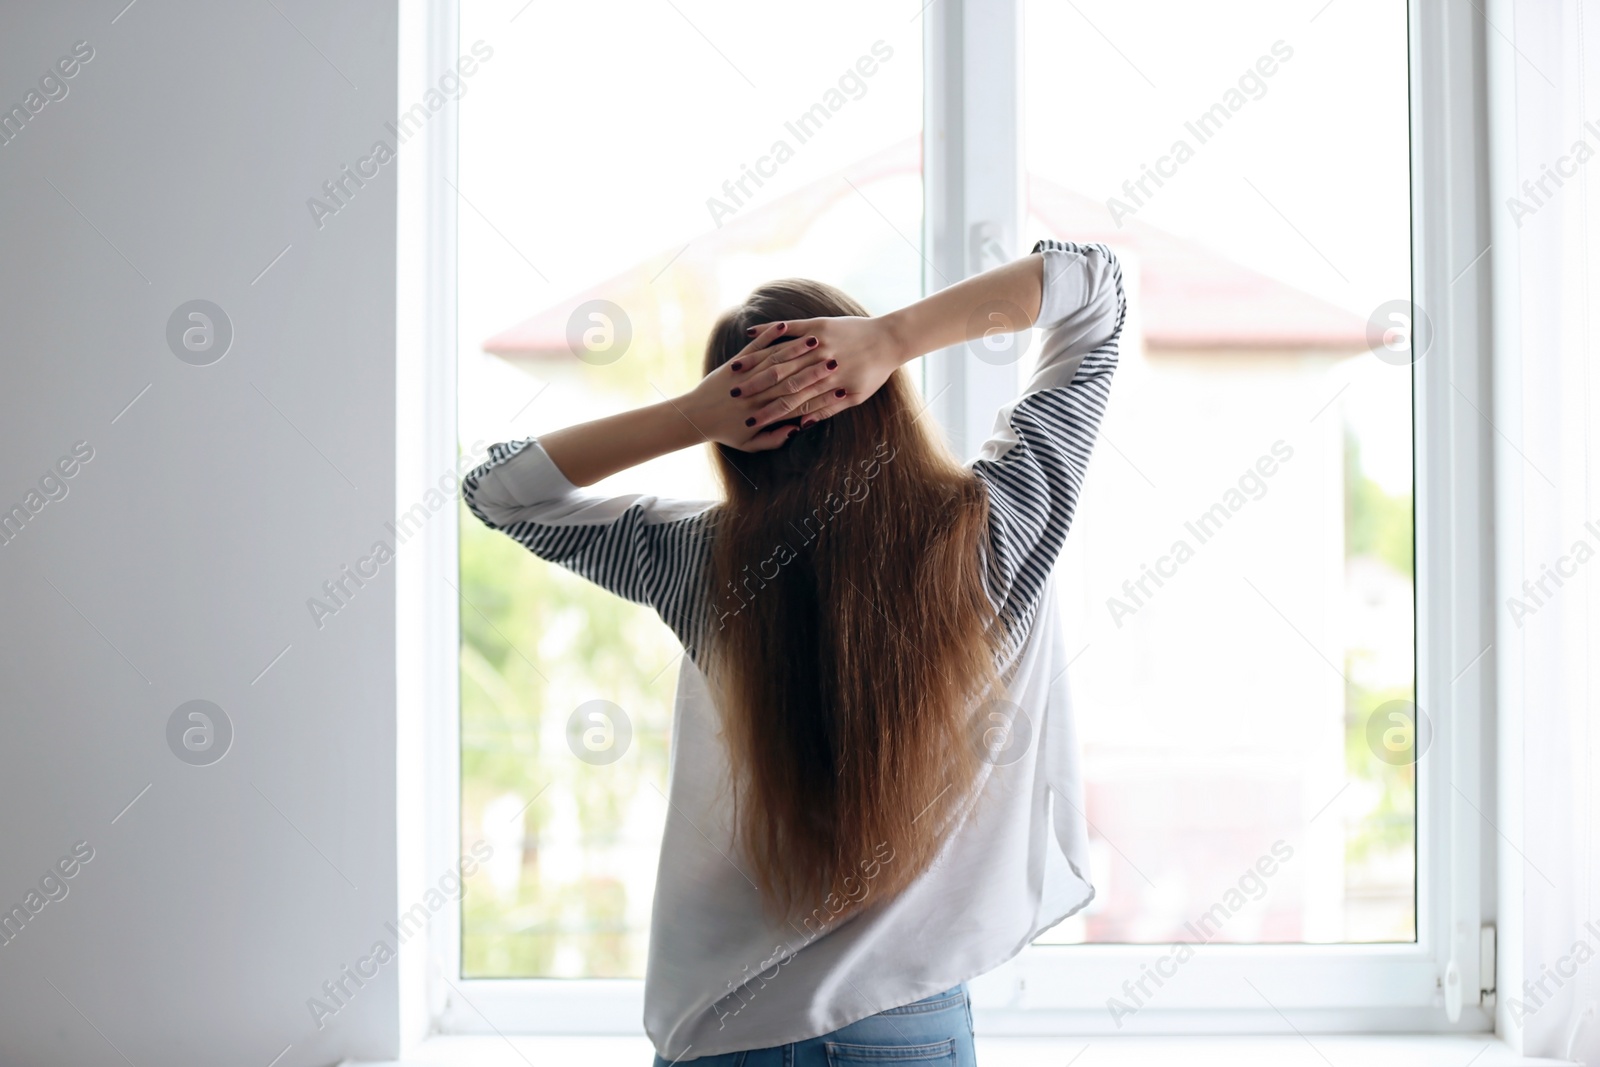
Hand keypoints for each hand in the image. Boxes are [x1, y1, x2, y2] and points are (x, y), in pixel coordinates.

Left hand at [678, 323, 841, 451]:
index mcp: (764, 412)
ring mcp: (746, 375)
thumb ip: (774, 439)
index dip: (817, 392)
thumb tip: (796, 429)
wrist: (694, 416)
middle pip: (790, 377)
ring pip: (775, 359)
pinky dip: (767, 335)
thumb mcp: (749, 444)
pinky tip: (782, 326)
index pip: (797, 400)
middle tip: (834, 358)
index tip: (836, 385)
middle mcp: (757, 392)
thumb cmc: (723, 432)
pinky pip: (754, 347)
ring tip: (815, 340)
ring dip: (795, 348)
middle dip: (813, 367)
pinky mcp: (736, 363)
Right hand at [733, 315, 906, 427]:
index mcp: (829, 385)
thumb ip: (826, 410)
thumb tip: (800, 425)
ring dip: (756, 363)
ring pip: (781, 356)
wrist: (889, 340)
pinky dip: (769, 330)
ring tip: (734, 371)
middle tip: (734, 399)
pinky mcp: (819, 324)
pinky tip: (750, 332)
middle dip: (757, 390)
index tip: (750, 420)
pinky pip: (790, 327)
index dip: (771, 412)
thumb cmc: (873, 373)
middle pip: (782, 380)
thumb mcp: (854, 397)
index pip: (793, 402)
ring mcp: (819, 343)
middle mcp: (821, 364)